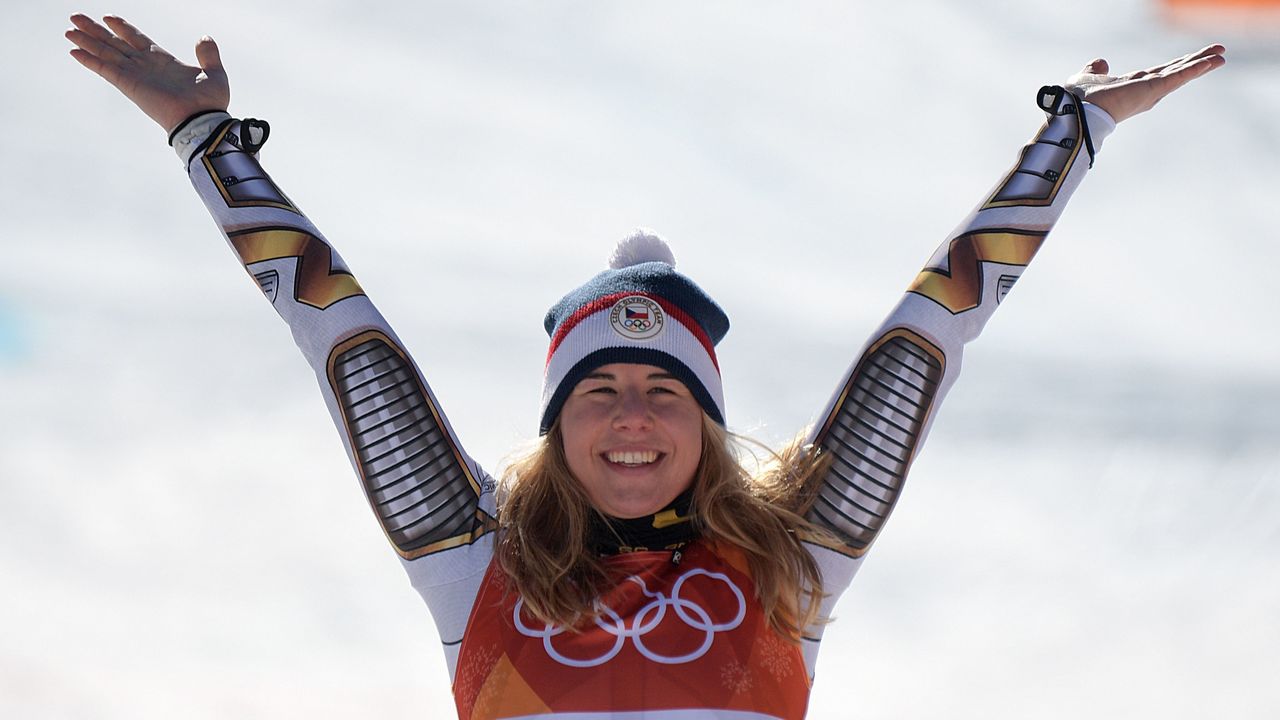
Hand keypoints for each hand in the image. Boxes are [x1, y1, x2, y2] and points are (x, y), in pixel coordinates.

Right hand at [65, 14, 229, 133]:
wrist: (203, 120)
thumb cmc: (210, 102)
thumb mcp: (215, 72)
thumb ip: (208, 54)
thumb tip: (204, 37)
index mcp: (162, 61)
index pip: (137, 39)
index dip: (123, 28)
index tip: (109, 17)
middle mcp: (145, 66)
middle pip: (115, 43)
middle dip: (96, 31)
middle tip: (76, 18)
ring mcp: (135, 74)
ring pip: (106, 52)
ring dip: (87, 41)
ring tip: (69, 30)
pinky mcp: (129, 84)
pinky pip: (105, 68)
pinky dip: (89, 59)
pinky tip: (74, 51)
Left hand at [1065, 45, 1225, 123]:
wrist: (1076, 109)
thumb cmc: (1079, 99)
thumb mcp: (1088, 77)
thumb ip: (1096, 70)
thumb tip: (1101, 63)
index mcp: (1133, 86)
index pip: (1160, 73)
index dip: (1176, 66)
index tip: (1191, 59)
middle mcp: (1145, 90)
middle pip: (1177, 72)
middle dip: (1196, 62)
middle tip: (1218, 53)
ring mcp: (1151, 91)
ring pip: (1181, 73)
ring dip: (1201, 63)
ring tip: (1221, 55)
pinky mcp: (1153, 89)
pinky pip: (1178, 77)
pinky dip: (1194, 68)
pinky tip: (1211, 61)